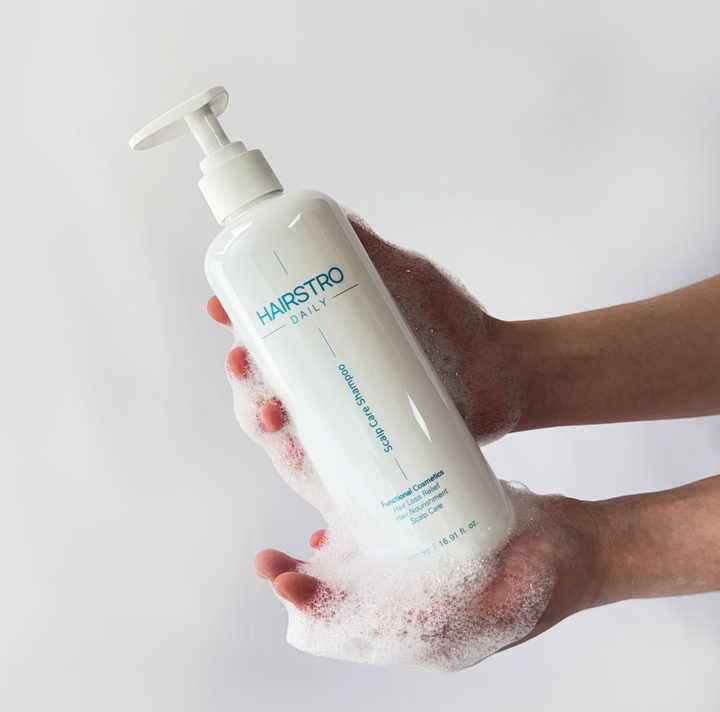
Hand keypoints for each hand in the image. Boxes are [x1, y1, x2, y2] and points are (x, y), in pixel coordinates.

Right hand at [207, 216, 523, 443]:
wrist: (503, 375)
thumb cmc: (454, 323)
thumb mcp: (410, 279)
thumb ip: (374, 252)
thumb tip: (335, 215)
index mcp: (329, 337)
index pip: (269, 330)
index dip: (238, 320)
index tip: (221, 307)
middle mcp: (328, 377)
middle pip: (265, 378)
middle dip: (242, 373)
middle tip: (241, 360)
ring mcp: (345, 415)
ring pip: (285, 422)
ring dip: (259, 417)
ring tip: (267, 410)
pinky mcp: (365, 449)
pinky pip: (323, 460)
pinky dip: (299, 457)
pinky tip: (294, 449)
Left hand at [252, 475, 603, 664]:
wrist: (585, 547)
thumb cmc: (556, 571)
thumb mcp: (519, 592)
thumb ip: (472, 613)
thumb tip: (416, 621)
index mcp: (439, 636)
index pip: (362, 632)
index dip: (320, 608)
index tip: (288, 581)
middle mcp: (426, 618)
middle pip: (351, 613)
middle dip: (307, 589)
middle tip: (272, 563)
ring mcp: (428, 588)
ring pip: (361, 588)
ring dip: (322, 572)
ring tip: (288, 553)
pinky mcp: (433, 558)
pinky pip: (382, 561)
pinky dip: (351, 551)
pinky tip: (332, 533)